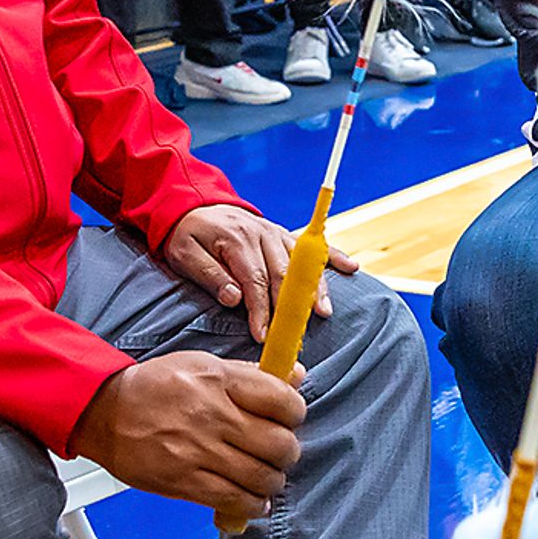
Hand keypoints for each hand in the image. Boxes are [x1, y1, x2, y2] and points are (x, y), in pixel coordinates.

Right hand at [72, 353, 304, 528]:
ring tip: (265, 477)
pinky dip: (251, 504)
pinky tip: (251, 499)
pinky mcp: (183, 481)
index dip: (295, 414)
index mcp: (219, 380)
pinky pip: (234, 500)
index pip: (283, 401)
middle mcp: (212, 415)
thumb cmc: (155, 387)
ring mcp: (197, 450)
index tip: (289, 420)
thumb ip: (250, 374)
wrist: (105, 413)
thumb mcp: (202, 365)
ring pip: (262, 477)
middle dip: (288, 453)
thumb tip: (297, 375)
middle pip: (279, 444)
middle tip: (279, 453)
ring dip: (272, 482)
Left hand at [163, 202, 350, 343]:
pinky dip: (333, 256)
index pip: (254, 281)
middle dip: (290, 306)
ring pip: (302, 263)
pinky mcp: (284, 234)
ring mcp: (276, 232)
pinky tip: (352, 268)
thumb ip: (210, 276)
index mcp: (238, 240)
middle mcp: (262, 234)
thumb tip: (234, 298)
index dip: (261, 310)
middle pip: (283, 274)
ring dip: (315, 287)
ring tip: (323, 312)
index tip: (263, 334)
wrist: (193, 204)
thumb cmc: (188, 234)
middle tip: (295, 332)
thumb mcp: (185, 254)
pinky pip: (313, 246)